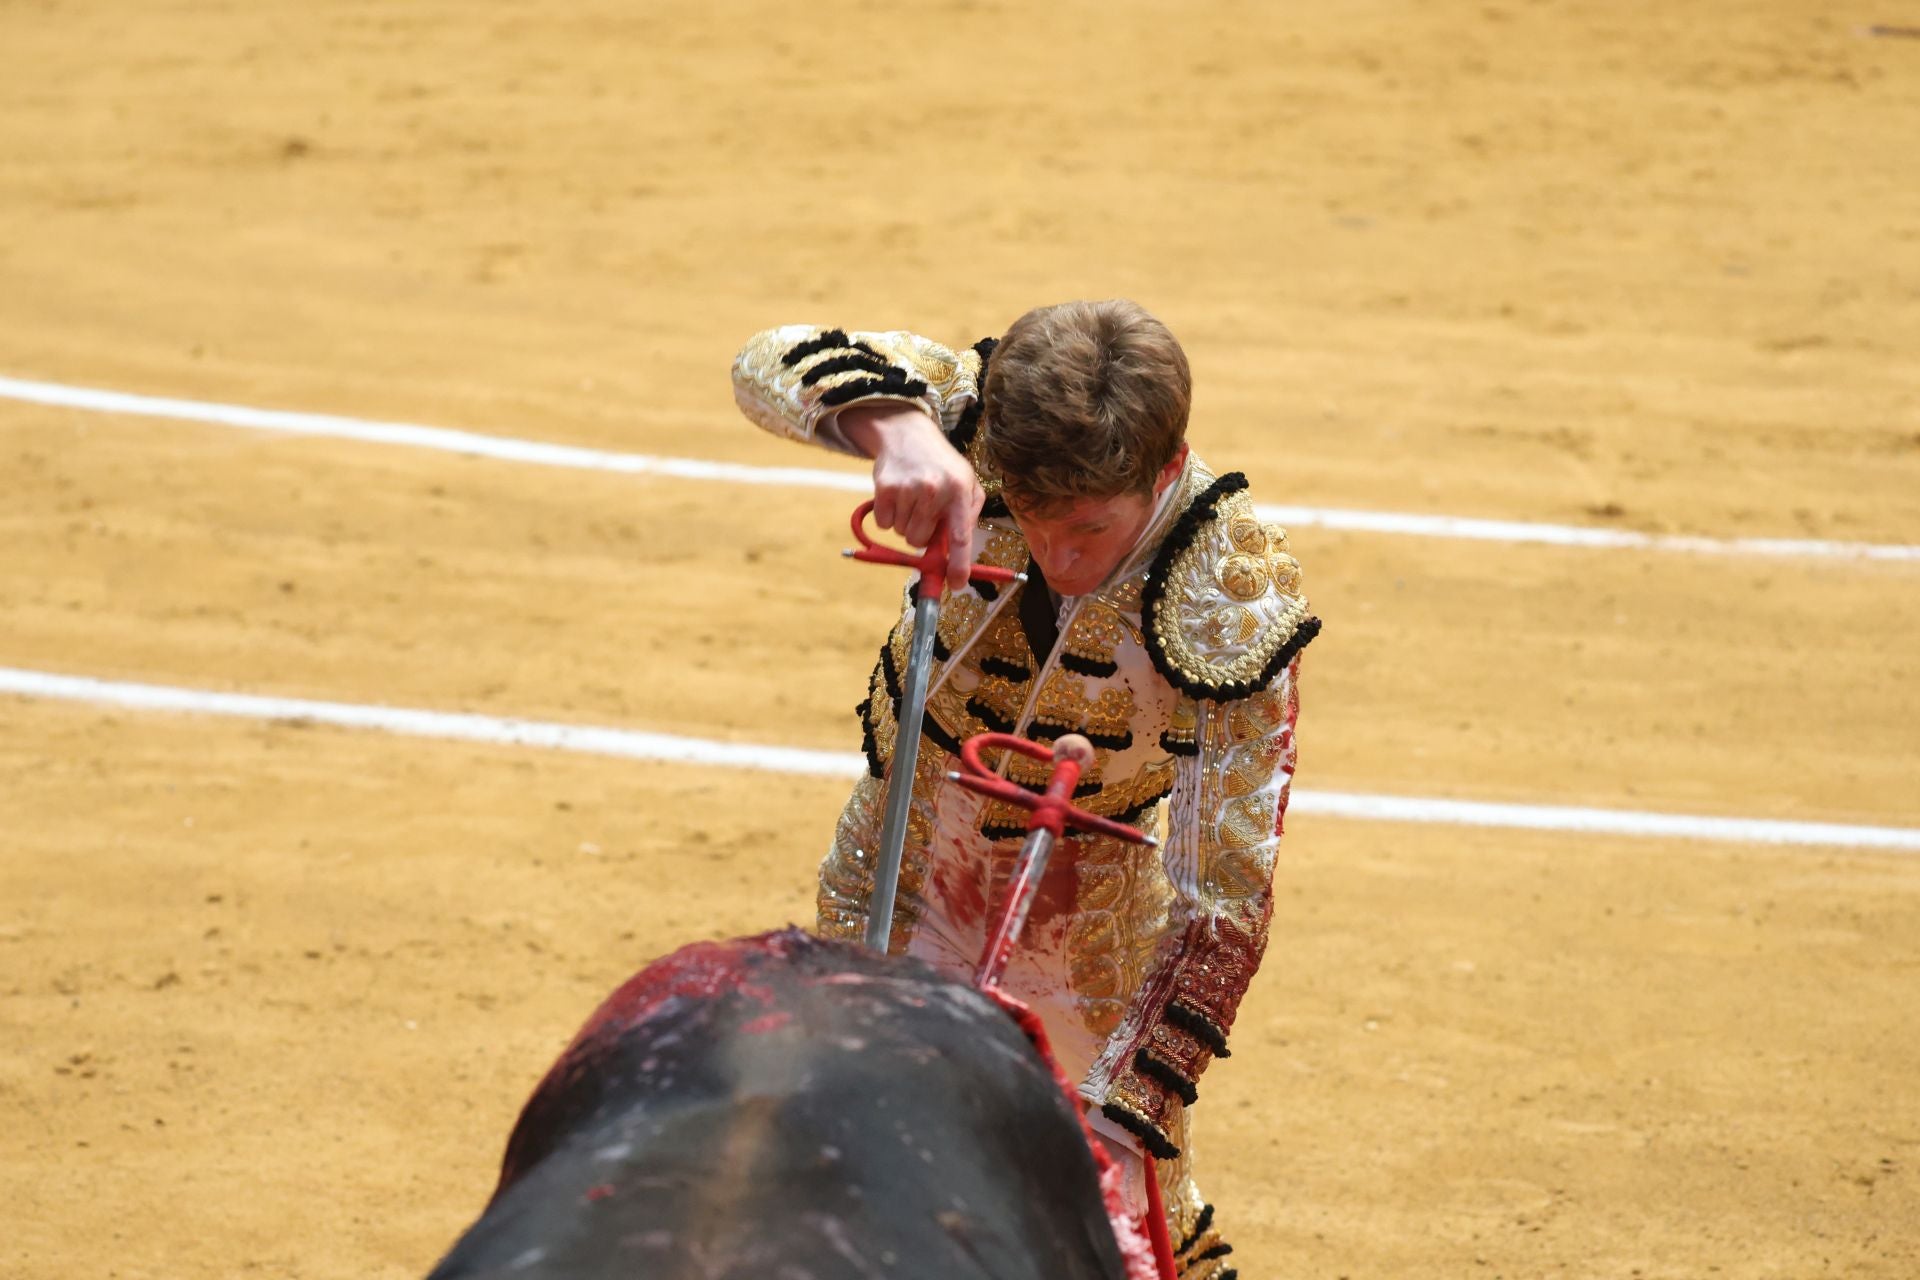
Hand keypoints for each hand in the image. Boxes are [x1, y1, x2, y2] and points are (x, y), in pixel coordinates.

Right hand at [838, 402, 985, 590]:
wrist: (908, 434)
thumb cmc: (942, 466)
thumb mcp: (967, 483)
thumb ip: (968, 517)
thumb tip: (958, 553)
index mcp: (960, 491)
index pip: (961, 536)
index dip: (959, 564)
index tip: (956, 584)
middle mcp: (934, 490)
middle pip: (921, 541)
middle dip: (922, 534)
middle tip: (924, 513)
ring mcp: (908, 489)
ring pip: (902, 533)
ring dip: (906, 523)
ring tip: (912, 498)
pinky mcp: (884, 488)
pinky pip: (884, 524)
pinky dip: (888, 516)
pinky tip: (897, 496)